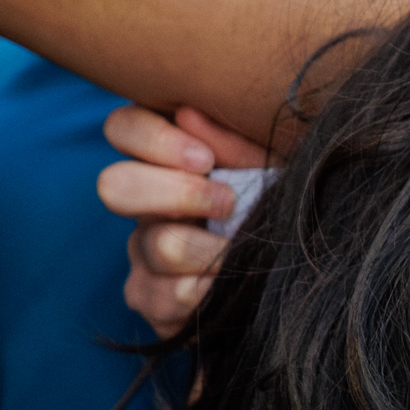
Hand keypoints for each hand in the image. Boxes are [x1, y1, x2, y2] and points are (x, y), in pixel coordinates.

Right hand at [101, 104, 264, 336]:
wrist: (296, 275)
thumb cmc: (280, 207)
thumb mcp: (271, 168)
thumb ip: (232, 143)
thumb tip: (187, 113)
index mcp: (168, 158)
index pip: (122, 127)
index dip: (155, 141)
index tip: (206, 160)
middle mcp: (144, 201)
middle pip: (114, 185)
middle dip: (178, 194)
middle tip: (227, 203)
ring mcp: (141, 250)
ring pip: (156, 246)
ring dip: (210, 251)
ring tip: (241, 251)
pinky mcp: (147, 297)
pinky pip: (165, 296)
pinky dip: (209, 290)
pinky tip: (229, 284)